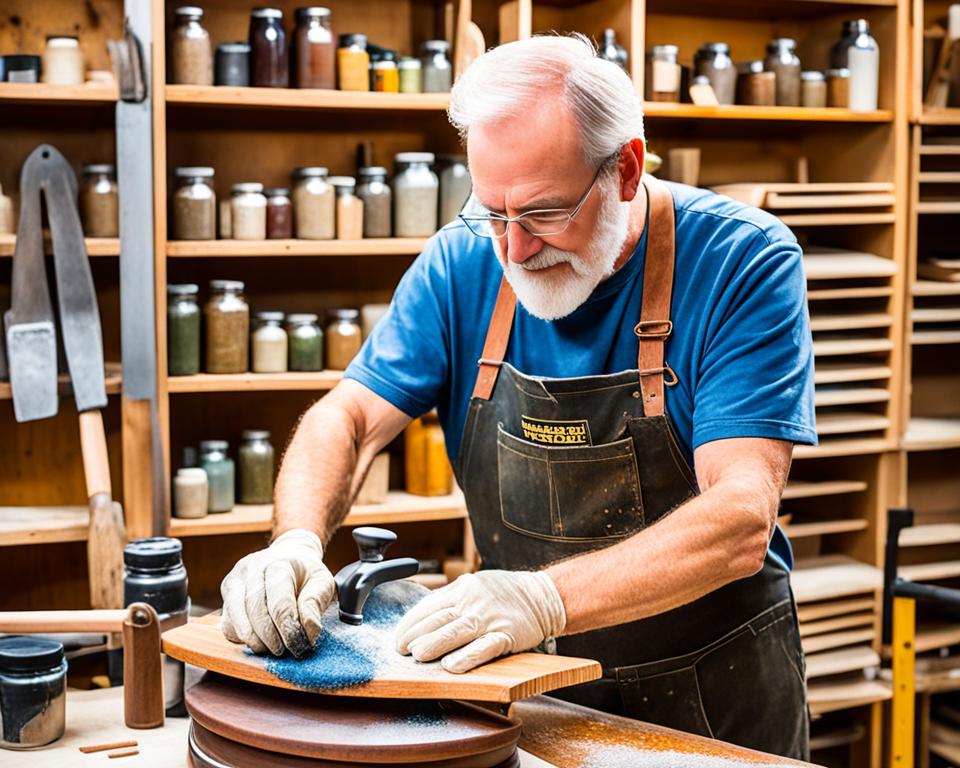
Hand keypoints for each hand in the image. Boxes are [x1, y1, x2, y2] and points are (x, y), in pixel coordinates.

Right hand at [220, 529, 335, 658]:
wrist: (288, 554)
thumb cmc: (305, 573)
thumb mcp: (322, 582)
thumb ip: (316, 604)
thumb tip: (308, 633)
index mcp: (279, 564)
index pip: (280, 604)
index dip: (288, 630)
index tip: (299, 646)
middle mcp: (252, 569)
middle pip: (255, 612)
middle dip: (270, 638)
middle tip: (283, 651)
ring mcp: (235, 579)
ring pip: (235, 618)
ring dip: (253, 640)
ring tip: (270, 649)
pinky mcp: (227, 592)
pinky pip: (226, 623)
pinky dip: (241, 638)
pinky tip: (258, 640)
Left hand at [394, 570, 565, 672]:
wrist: (542, 596)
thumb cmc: (504, 593)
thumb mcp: (474, 585)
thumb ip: (450, 599)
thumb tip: (421, 616)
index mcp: (463, 588)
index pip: (429, 606)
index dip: (411, 623)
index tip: (399, 638)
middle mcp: (474, 601)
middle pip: (439, 619)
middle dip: (416, 635)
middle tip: (401, 650)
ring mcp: (490, 618)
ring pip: (457, 631)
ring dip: (434, 644)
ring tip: (418, 655)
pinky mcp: (506, 634)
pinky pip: (484, 647)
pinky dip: (467, 657)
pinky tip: (452, 666)